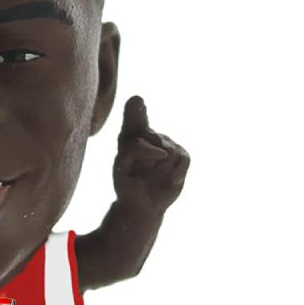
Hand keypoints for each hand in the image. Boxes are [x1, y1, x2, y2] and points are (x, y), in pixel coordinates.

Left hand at [113, 96, 190, 210]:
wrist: (140, 204)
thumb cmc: (127, 184)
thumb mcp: (121, 169)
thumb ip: (134, 152)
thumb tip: (162, 150)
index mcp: (130, 136)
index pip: (134, 117)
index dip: (137, 109)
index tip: (137, 101)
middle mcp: (150, 136)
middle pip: (152, 137)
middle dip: (146, 155)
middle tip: (139, 171)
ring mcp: (168, 144)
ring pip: (168, 151)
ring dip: (158, 169)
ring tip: (151, 176)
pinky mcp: (182, 156)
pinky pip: (181, 160)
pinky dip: (173, 173)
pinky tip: (167, 179)